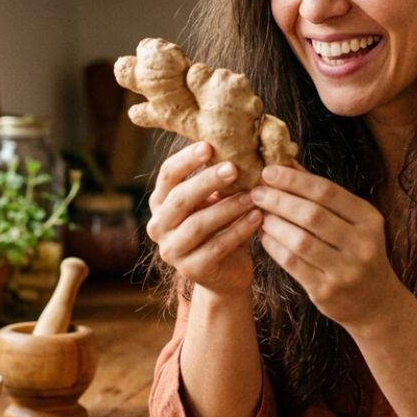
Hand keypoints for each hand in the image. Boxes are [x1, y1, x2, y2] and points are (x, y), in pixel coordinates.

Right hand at [146, 142, 262, 297]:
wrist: (227, 272)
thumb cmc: (222, 226)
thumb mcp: (216, 200)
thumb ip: (219, 179)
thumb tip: (240, 144)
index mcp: (161, 203)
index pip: (167, 175)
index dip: (186, 160)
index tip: (210, 146)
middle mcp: (158, 226)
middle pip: (180, 198)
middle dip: (207, 181)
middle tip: (234, 168)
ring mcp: (171, 250)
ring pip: (197, 224)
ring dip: (227, 207)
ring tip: (253, 195)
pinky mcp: (191, 270)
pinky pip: (216, 247)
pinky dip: (239, 231)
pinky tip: (257, 217)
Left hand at [251, 164, 400, 327]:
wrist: (375, 303)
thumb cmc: (357, 252)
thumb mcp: (352, 221)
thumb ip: (322, 194)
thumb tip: (289, 162)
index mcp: (369, 219)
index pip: (327, 191)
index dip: (294, 180)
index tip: (269, 172)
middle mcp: (362, 243)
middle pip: (312, 215)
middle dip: (279, 200)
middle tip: (257, 191)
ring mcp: (346, 269)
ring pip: (300, 240)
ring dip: (273, 223)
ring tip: (258, 213)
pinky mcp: (327, 291)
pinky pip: (293, 263)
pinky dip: (274, 246)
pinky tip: (264, 235)